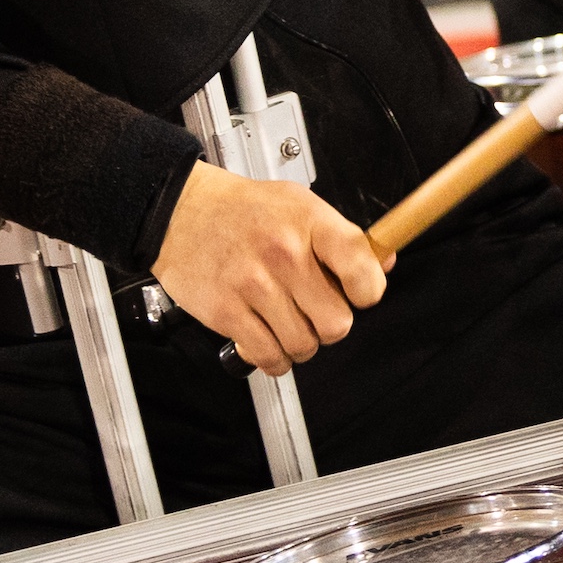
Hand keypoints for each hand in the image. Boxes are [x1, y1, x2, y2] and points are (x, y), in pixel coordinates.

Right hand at [155, 163, 387, 374]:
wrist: (180, 211)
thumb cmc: (241, 210)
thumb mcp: (298, 204)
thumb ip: (342, 236)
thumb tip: (383, 262)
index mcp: (308, 222)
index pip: (361, 266)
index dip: (369, 291)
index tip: (360, 295)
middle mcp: (284, 253)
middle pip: (337, 323)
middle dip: (329, 325)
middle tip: (314, 312)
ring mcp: (255, 284)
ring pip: (304, 345)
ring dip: (299, 343)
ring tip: (285, 321)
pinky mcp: (227, 312)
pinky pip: (268, 357)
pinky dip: (272, 358)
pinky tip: (266, 337)